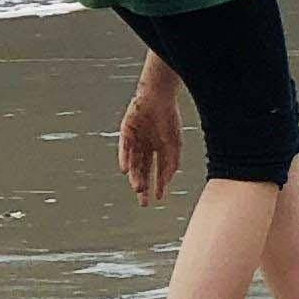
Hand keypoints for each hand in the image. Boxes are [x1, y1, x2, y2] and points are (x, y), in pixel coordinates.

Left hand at [120, 89, 183, 204]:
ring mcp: (135, 139)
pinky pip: (124, 149)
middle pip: (143, 170)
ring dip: (135, 176)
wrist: (158, 96)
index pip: (157, 170)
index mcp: (158, 147)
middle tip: (143, 202)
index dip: (158, 184)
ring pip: (134, 162)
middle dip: (144, 186)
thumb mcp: (174, 144)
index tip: (159, 198)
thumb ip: (171, 162)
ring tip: (137, 188)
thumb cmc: (169, 118)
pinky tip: (125, 170)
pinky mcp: (125, 132)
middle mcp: (146, 146)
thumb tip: (167, 181)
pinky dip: (124, 159)